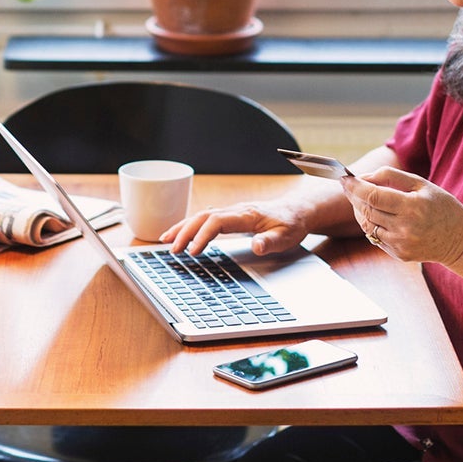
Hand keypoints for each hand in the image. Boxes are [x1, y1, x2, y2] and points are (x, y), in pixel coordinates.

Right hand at [160, 199, 309, 256]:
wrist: (297, 210)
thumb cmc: (291, 224)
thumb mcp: (287, 236)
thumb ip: (270, 241)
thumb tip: (256, 246)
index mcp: (246, 215)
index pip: (218, 222)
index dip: (203, 235)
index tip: (193, 251)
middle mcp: (235, 211)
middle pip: (203, 217)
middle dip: (185, 232)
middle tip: (171, 249)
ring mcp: (231, 212)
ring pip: (201, 216)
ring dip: (182, 227)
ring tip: (165, 240)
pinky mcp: (230, 216)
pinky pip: (205, 218)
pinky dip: (190, 225)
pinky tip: (180, 233)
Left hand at [346, 167, 462, 265]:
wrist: (459, 238)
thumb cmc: (440, 206)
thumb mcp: (421, 184)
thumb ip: (390, 176)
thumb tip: (363, 177)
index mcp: (412, 207)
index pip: (373, 196)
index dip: (354, 187)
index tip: (344, 178)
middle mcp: (405, 228)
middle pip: (366, 210)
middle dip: (353, 196)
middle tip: (349, 185)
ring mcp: (401, 244)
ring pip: (366, 224)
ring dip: (359, 210)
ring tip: (361, 198)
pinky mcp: (399, 254)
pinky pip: (374, 237)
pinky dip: (370, 223)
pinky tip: (375, 214)